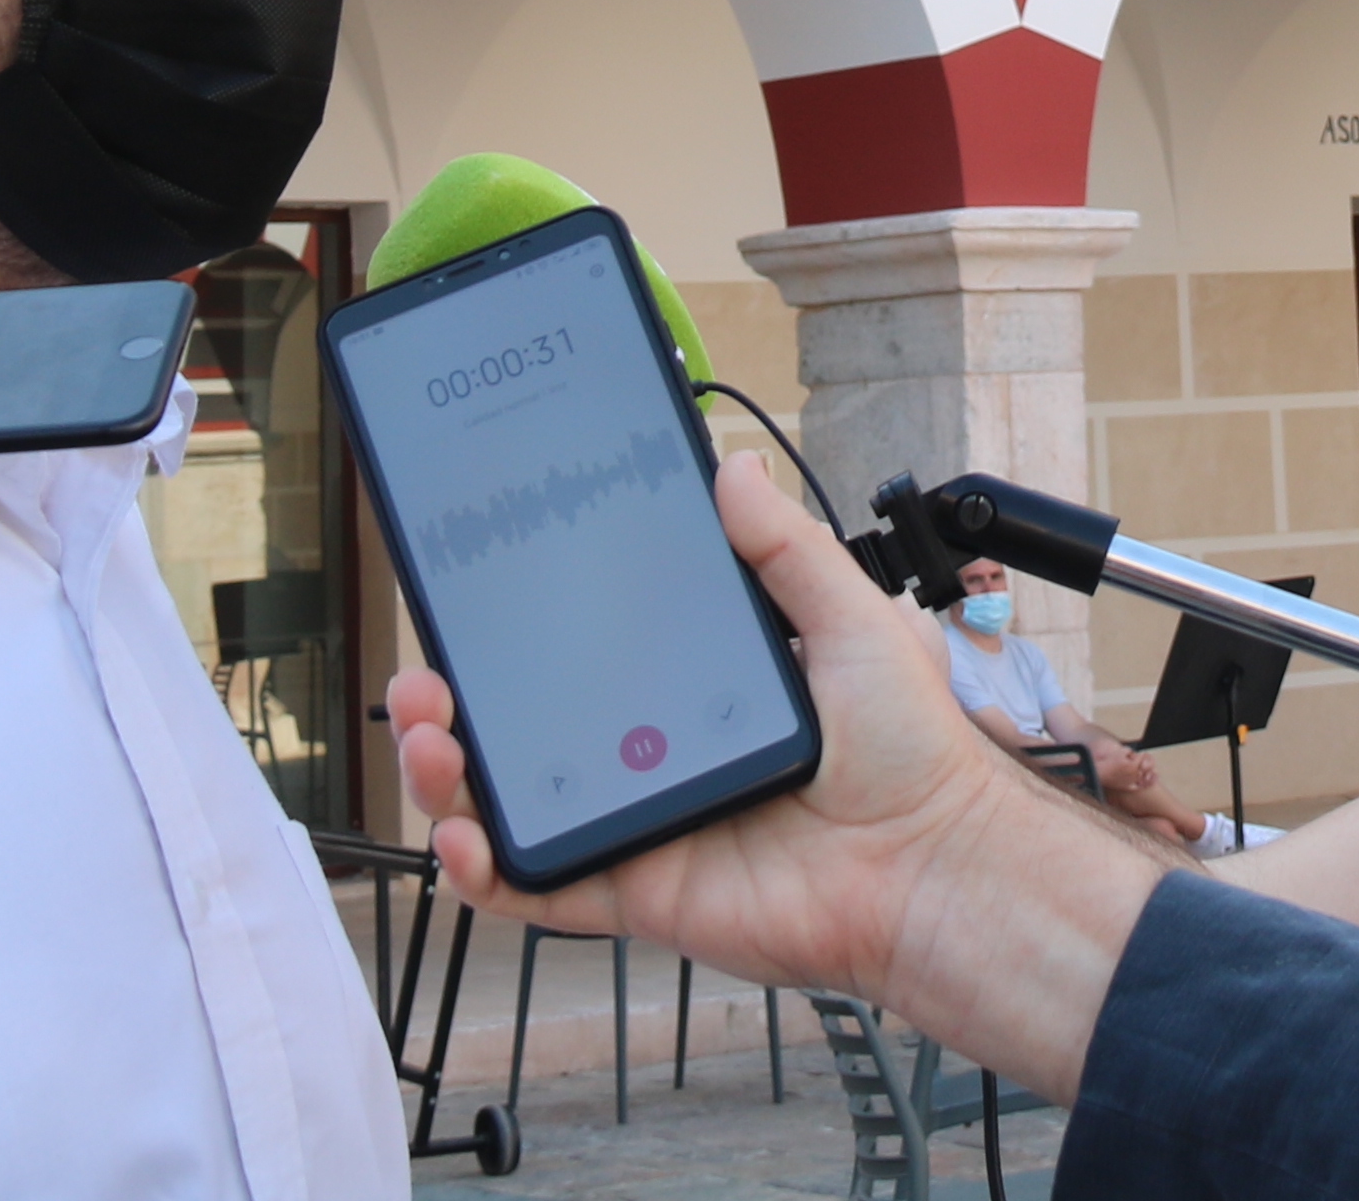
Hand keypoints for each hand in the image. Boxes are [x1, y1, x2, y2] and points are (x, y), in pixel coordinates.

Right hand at [387, 445, 1172, 1083]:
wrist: (933, 865)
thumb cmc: (910, 751)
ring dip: (451, 773)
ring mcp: (642, 825)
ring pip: (516, 805)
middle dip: (457, 703)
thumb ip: (785, 549)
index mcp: (698, 691)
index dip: (525, 631)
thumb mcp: (852, 621)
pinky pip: (542, 889)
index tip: (476, 587)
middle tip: (425, 674)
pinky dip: (486, 872)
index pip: (590, 653)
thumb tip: (730, 467)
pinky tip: (459, 838)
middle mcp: (656, 756)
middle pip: (530, 729)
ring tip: (427, 735)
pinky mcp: (639, 892)